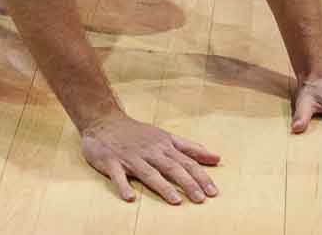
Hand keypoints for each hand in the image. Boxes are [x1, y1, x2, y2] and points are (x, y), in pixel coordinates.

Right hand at [79, 112, 219, 204]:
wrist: (104, 120)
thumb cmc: (138, 133)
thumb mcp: (166, 137)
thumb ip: (191, 148)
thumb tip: (217, 158)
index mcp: (164, 146)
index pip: (186, 162)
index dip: (201, 176)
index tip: (213, 192)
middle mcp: (150, 152)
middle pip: (171, 167)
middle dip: (187, 183)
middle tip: (200, 199)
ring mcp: (130, 157)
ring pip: (149, 173)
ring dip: (162, 186)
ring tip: (175, 201)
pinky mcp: (112, 162)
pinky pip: (118, 175)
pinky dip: (123, 185)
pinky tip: (129, 197)